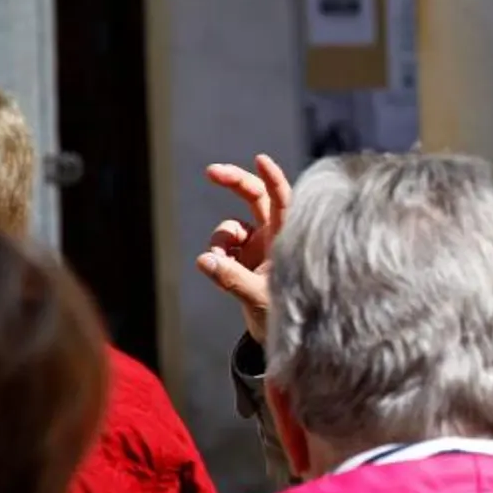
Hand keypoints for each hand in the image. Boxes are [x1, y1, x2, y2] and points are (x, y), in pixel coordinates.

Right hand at [194, 154, 292, 343]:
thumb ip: (231, 278)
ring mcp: (258, 244)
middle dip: (233, 180)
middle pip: (255, 196)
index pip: (284, 200)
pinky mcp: (242, 256)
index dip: (273, 178)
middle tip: (211, 171)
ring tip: (219, 263)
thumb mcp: (257, 296)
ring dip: (219, 240)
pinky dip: (215, 254)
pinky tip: (217, 270)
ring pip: (230, 226)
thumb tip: (203, 260)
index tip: (260, 159)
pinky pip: (220, 245)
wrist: (275, 333)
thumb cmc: (281, 313)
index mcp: (289, 238)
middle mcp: (274, 235)